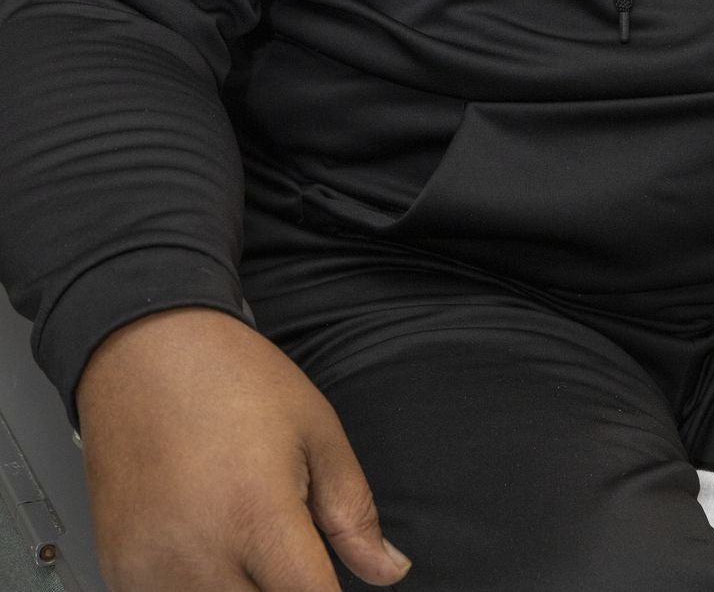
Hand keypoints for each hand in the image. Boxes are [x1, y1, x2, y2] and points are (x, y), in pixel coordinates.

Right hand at [76, 307, 410, 590]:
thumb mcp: (316, 430)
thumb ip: (353, 511)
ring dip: (241, 588)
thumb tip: (388, 572)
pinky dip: (197, 585)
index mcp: (257, 515)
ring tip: (241, 534)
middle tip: (282, 543)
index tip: (329, 581)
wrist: (144, 350)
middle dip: (286, 588)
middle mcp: (198, 554)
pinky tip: (203, 541)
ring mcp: (149, 568)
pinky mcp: (119, 570)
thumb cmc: (234, 380)